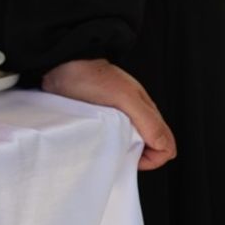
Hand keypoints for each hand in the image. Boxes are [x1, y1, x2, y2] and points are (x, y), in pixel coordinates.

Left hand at [42, 59, 175, 170]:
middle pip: (150, 147)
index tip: (133, 158)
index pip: (166, 145)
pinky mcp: (100, 117)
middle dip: (138, 156)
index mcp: (146, 110)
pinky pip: (111, 138)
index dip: (153, 158)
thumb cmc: (89, 76)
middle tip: (118, 153)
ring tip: (105, 146)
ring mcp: (117, 116)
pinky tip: (96, 139)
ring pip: (130, 144)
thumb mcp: (123, 97)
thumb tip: (162, 145)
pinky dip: (107, 144)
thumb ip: (147, 119)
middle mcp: (135, 114)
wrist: (59, 65)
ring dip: (121, 150)